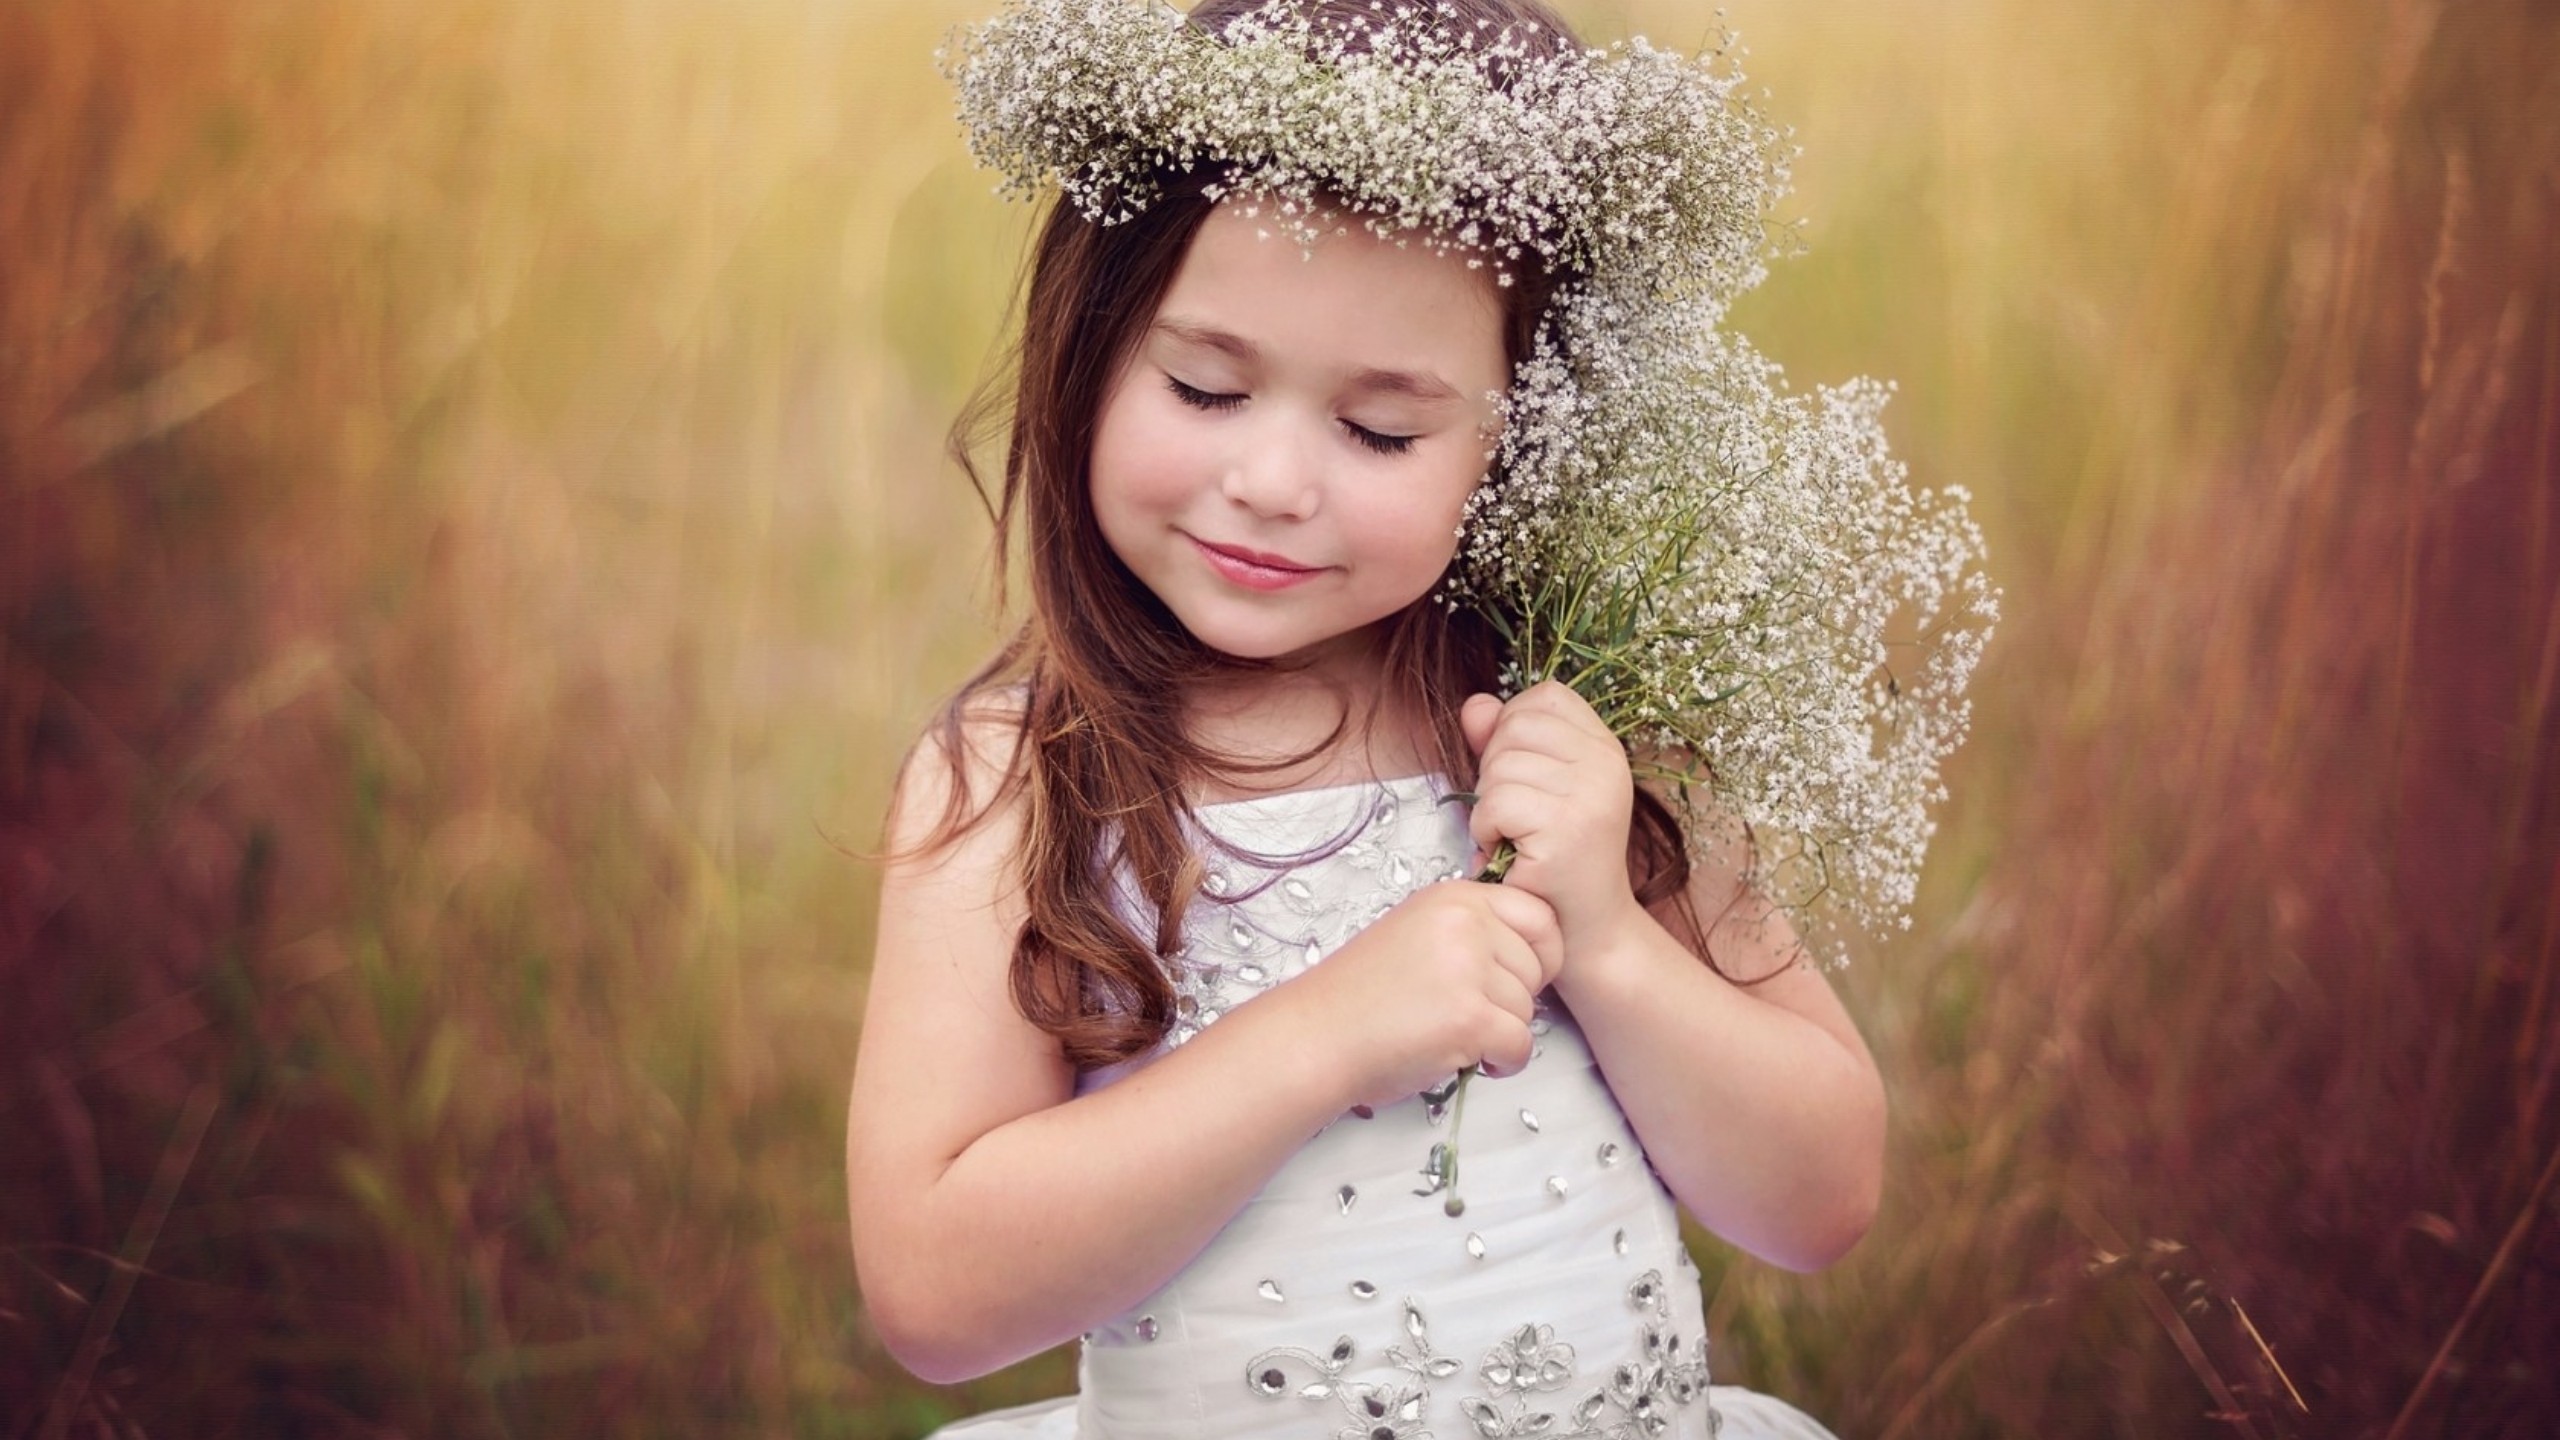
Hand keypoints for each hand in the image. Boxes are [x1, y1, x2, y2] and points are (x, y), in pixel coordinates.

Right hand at [1276, 879, 1562, 1112]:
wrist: (1317, 1035)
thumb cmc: (1360, 995)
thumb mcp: (1415, 933)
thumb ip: (1468, 932)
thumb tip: (1528, 958)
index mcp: (1453, 898)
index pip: (1539, 916)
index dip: (1539, 954)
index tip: (1515, 979)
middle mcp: (1466, 923)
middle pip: (1537, 967)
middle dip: (1514, 1000)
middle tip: (1472, 1014)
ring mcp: (1469, 969)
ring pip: (1529, 1010)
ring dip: (1502, 1033)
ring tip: (1457, 1037)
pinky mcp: (1470, 1017)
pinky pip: (1521, 1045)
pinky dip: (1503, 1062)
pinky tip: (1469, 1060)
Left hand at [1460, 682, 1645, 963]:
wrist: (1586, 931)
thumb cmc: (1552, 859)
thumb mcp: (1532, 789)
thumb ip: (1502, 741)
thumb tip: (1476, 705)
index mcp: (1604, 747)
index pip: (1546, 697)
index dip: (1514, 727)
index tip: (1523, 775)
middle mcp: (1606, 763)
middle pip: (1516, 725)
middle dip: (1495, 769)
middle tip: (1516, 816)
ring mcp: (1591, 795)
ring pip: (1500, 766)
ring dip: (1489, 805)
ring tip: (1514, 837)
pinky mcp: (1568, 829)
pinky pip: (1495, 803)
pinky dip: (1486, 831)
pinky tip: (1508, 852)